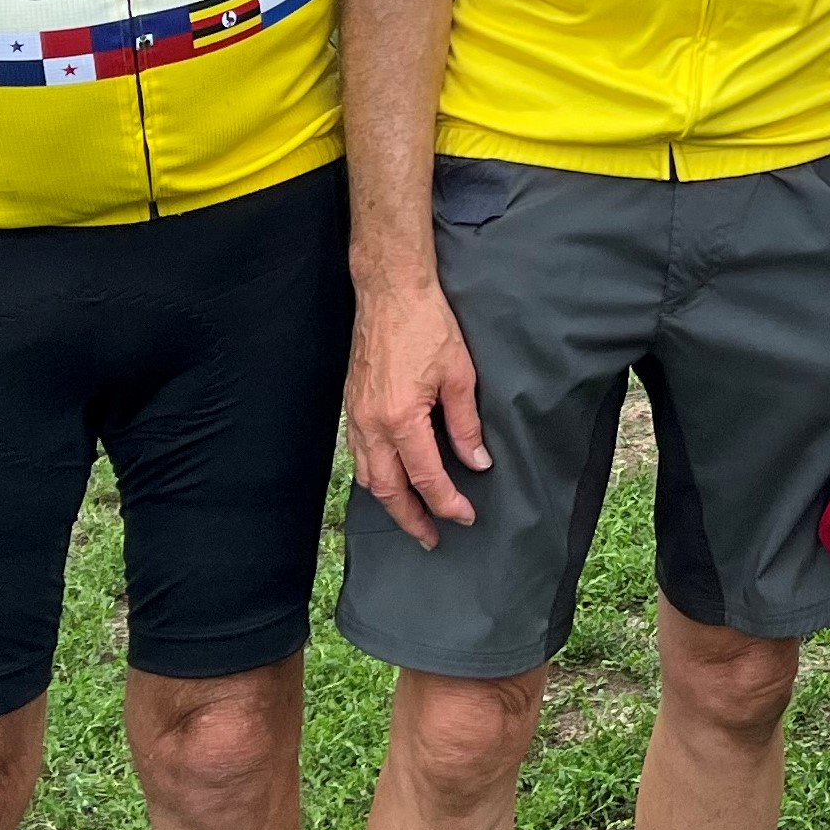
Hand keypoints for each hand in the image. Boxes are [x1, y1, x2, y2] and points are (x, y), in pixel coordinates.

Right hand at [345, 278, 490, 547]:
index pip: (426, 477)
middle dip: (410, 518)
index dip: (447, 502)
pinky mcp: (352, 404)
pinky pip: (358, 453)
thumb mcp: (459, 374)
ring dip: (389, 500)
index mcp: (401, 418)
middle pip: (387, 488)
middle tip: (431, 538)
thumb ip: (466, 424)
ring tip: (410, 516)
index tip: (464, 517)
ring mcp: (356, 414)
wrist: (391, 291)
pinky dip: (374, 474)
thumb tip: (476, 462)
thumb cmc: (427, 325)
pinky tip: (389, 478)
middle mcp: (371, 423)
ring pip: (366, 474)